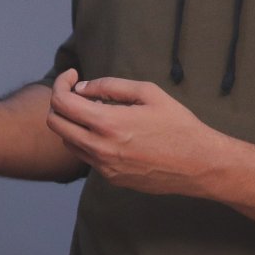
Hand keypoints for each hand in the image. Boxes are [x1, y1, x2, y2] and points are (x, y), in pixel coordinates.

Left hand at [44, 70, 229, 196]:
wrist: (199, 164)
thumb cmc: (178, 125)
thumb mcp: (148, 93)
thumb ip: (110, 86)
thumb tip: (82, 88)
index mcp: (107, 124)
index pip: (61, 103)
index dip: (61, 84)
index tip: (72, 76)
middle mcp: (100, 149)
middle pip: (55, 124)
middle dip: (60, 102)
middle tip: (78, 92)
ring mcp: (104, 167)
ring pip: (68, 142)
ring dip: (73, 123)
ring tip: (97, 111)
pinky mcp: (112, 178)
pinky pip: (88, 157)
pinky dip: (88, 140)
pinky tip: (110, 131)